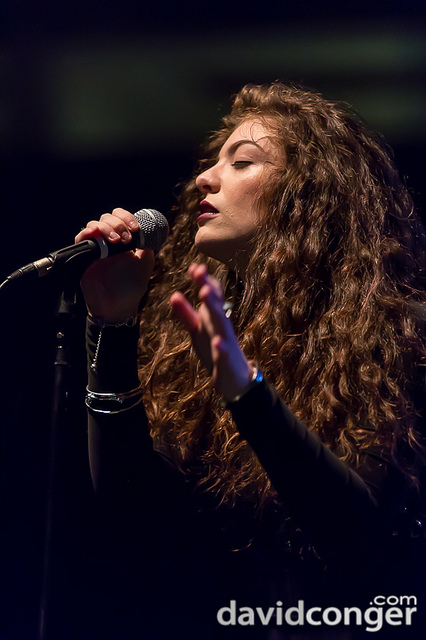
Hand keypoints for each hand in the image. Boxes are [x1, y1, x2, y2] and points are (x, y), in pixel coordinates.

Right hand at [75, 208, 154, 321]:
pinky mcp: (83, 256)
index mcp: (123, 240)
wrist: (118, 306)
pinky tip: (96, 235)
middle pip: (107, 218)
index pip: (121, 217)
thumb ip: (147, 244)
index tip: (135, 229)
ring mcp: (95, 247)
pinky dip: (88, 232)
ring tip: (115, 241)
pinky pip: (81, 238)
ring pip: (94, 224)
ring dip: (106, 228)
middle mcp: (108, 241)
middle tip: (126, 239)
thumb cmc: (132, 286)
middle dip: (118, 224)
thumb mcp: (145, 262)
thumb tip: (148, 229)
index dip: (127, 218)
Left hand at [170, 264, 252, 400]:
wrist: (236, 380)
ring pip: (221, 324)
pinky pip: (223, 354)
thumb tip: (174, 294)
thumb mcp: (197, 330)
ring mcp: (226, 344)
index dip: (203, 281)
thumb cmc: (215, 350)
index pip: (211, 295)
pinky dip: (221, 348)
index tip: (194, 267)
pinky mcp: (226, 362)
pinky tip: (217, 343)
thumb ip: (186, 314)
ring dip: (213, 309)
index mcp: (214, 318)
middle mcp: (222, 327)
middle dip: (207, 287)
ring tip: (204, 294)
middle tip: (199, 271)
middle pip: (215, 305)